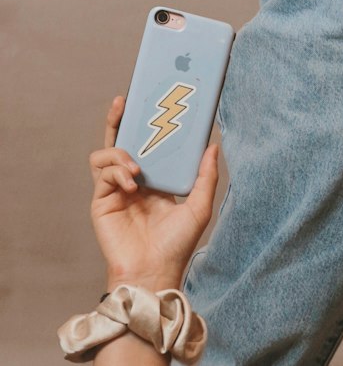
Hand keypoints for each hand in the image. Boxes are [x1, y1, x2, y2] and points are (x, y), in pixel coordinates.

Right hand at [90, 96, 218, 291]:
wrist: (154, 272)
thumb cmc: (177, 244)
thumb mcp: (200, 205)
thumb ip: (206, 175)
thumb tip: (214, 144)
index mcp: (156, 178)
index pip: (148, 142)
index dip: (147, 122)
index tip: (152, 99)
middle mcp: (134, 180)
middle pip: (120, 140)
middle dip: (120, 119)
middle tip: (124, 100)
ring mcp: (115, 190)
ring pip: (105, 154)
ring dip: (120, 152)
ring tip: (136, 164)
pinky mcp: (101, 202)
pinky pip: (102, 174)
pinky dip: (116, 171)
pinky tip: (132, 182)